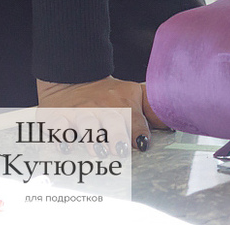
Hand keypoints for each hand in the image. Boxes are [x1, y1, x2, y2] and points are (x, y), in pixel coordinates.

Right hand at [36, 77, 166, 148]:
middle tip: (120, 151)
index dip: (139, 132)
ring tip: (98, 152)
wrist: (74, 77)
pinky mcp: (57, 116)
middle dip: (117, 136)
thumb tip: (173, 126)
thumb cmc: (109, 94)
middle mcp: (102, 107)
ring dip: (92, 139)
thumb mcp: (134, 94)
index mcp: (123, 103)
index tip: (142, 144)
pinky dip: (59, 138)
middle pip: (112, 121)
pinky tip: (64, 147)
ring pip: (86, 125)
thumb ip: (152, 110)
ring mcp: (79, 112)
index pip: (134, 118)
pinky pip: (57, 127)